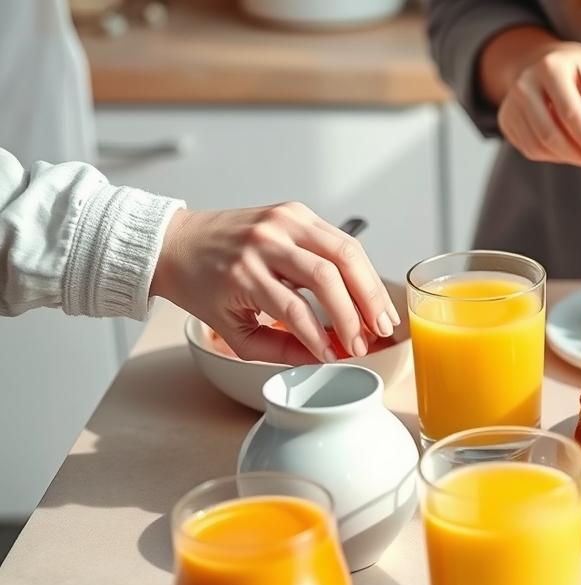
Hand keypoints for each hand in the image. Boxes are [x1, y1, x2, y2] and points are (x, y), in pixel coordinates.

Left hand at [151, 202, 398, 364]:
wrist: (177, 243)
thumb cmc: (203, 288)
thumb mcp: (232, 330)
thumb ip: (279, 350)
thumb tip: (324, 358)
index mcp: (242, 274)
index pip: (294, 310)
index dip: (322, 337)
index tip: (340, 356)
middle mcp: (265, 242)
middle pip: (328, 275)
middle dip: (358, 312)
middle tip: (373, 338)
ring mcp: (283, 221)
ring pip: (344, 252)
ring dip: (370, 288)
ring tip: (384, 318)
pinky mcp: (295, 212)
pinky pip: (339, 239)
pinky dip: (360, 268)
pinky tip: (369, 292)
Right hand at [493, 36, 580, 167]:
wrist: (540, 62)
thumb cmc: (575, 69)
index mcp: (550, 68)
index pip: (570, 113)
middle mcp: (525, 85)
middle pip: (551, 134)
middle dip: (580, 155)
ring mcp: (511, 104)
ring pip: (540, 146)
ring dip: (569, 157)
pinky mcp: (506, 120)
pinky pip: (531, 150)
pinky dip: (554, 156)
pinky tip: (568, 147)